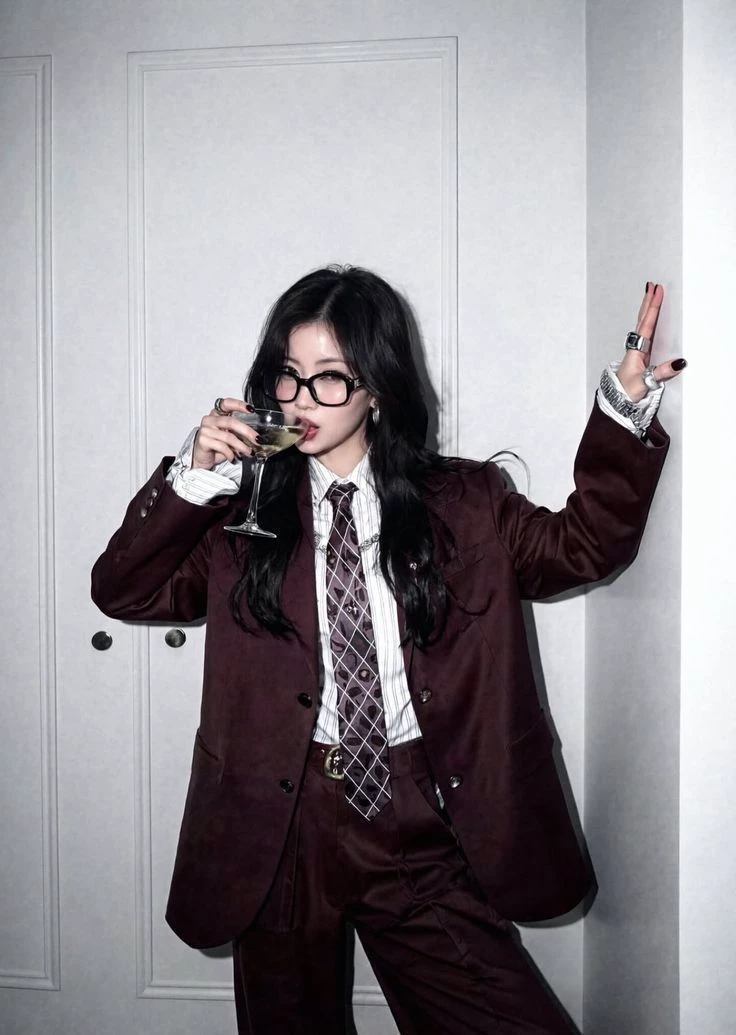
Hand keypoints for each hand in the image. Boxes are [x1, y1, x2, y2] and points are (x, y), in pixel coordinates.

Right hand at [192, 398, 257, 468]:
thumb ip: (239, 432)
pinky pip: (222, 446)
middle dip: (247, 431)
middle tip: (257, 439)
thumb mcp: (228, 435)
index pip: (227, 403)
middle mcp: (210, 419)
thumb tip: (256, 437)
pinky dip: (231, 454)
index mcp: (217, 414)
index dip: (239, 405)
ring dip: (242, 446)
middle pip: (231, 422)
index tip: (251, 410)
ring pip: (228, 437)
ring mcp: (205, 430)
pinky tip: (234, 458)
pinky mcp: (203, 441)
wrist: (202, 457)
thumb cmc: (216, 444)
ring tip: (249, 452)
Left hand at [617, 283, 686, 401]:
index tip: (657, 291)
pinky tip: (649, 319)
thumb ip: (661, 372)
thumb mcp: (645, 383)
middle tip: (652, 285)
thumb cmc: (627, 392)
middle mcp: (635, 348)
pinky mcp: (640, 357)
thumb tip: (678, 362)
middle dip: (648, 303)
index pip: (646, 325)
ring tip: (650, 295)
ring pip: (642, 325)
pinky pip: (644, 333)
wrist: (617, 402)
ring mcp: (637, 351)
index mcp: (636, 351)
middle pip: (642, 320)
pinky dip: (647, 321)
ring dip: (647, 309)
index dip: (653, 308)